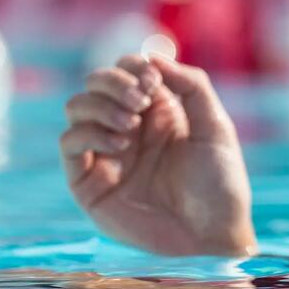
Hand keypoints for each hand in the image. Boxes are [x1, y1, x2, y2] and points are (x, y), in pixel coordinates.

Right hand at [59, 55, 255, 256]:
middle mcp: (127, 127)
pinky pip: (69, 143)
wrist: (213, 233)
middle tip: (140, 100)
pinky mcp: (89, 182)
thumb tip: (151, 55)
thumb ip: (191, 85)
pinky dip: (88, 134)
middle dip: (113, 81)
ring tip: (130, 125)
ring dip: (100, 105)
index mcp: (156, 110)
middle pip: (95, 82)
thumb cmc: (219, 183)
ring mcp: (105, 153)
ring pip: (76, 107)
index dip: (132, 66)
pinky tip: (121, 144)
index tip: (152, 80)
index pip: (125, 69)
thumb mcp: (215, 125)